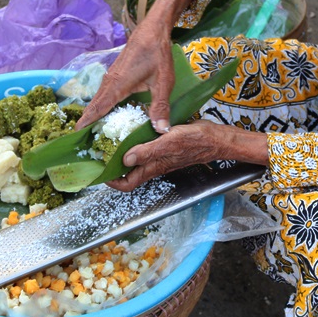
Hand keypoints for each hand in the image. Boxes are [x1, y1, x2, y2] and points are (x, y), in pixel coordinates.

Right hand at [76, 0, 194, 132]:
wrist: (153, 30)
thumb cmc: (157, 54)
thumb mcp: (163, 82)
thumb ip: (160, 106)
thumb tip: (161, 130)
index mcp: (117, 86)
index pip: (97, 109)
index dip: (87, 124)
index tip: (76, 137)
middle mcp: (109, 82)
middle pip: (94, 106)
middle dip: (87, 124)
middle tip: (83, 143)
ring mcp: (111, 77)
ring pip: (98, 100)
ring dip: (93, 115)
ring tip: (91, 134)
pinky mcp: (115, 74)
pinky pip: (103, 94)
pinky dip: (100, 106)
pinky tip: (105, 115)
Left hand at [107, 121, 268, 190]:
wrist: (218, 139)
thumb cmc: (197, 140)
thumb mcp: (170, 141)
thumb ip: (148, 151)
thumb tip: (125, 159)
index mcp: (154, 166)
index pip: (128, 184)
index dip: (112, 182)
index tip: (99, 172)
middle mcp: (155, 165)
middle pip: (129, 173)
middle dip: (112, 167)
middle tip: (99, 153)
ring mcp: (161, 157)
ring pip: (136, 161)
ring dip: (122, 155)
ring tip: (110, 142)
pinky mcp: (166, 148)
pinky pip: (145, 150)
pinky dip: (135, 144)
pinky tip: (132, 132)